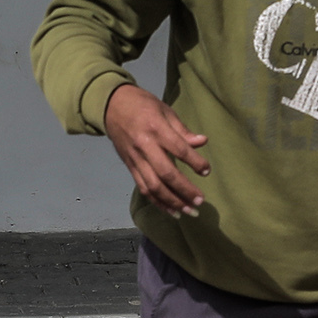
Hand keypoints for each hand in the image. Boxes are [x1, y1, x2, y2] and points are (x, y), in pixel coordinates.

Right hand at [102, 83, 211, 217]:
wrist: (111, 106)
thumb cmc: (143, 105)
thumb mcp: (165, 110)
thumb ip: (182, 130)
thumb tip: (202, 142)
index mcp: (156, 128)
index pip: (179, 149)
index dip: (195, 162)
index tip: (206, 171)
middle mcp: (144, 146)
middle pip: (166, 174)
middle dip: (184, 190)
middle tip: (200, 201)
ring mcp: (135, 159)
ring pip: (154, 186)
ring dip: (172, 202)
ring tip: (188, 212)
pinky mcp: (130, 167)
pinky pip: (143, 188)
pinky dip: (157, 202)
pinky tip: (171, 210)